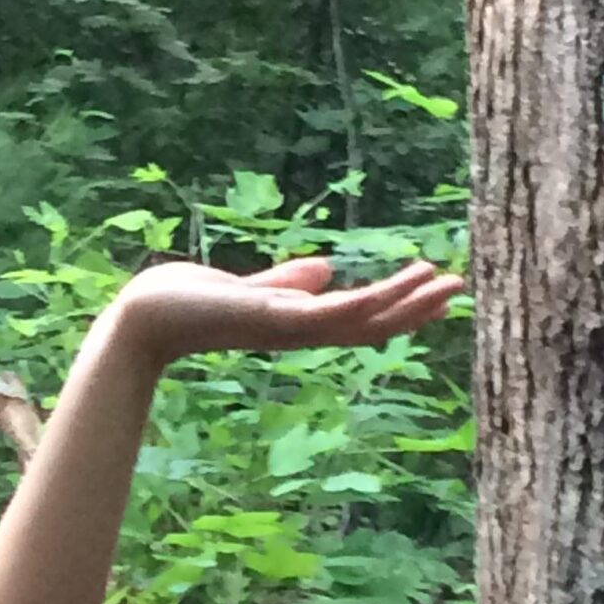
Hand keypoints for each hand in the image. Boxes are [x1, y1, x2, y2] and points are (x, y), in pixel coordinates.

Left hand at [110, 253, 461, 370]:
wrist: (144, 318)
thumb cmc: (183, 303)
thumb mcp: (246, 288)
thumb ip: (285, 283)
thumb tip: (324, 271)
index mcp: (294, 323)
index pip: (357, 318)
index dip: (396, 306)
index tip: (431, 289)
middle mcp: (300, 331)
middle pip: (372, 325)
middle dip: (415, 310)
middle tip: (458, 290)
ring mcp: (294, 329)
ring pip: (367, 321)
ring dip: (410, 303)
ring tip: (450, 283)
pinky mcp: (282, 320)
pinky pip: (344, 311)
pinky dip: (381, 297)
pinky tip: (411, 277)